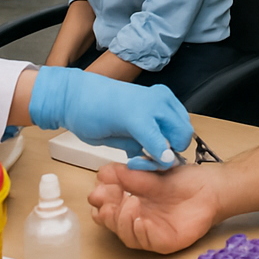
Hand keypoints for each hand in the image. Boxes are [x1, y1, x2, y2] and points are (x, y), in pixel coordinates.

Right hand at [29, 66, 191, 169]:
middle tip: (147, 161)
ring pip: (177, 140)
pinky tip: (135, 160)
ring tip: (136, 160)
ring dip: (161, 158)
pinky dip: (153, 156)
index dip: (172, 150)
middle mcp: (162, 100)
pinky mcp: (138, 116)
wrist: (73, 97)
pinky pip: (157, 142)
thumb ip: (144, 142)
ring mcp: (153, 105)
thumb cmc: (97, 111)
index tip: (154, 160)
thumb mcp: (128, 129)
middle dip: (171, 155)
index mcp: (162, 100)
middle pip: (185, 135)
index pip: (182, 129)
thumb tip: (157, 159)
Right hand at [88, 161, 222, 252]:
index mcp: (132, 203)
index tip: (98, 191)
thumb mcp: (151, 172)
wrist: (211, 187)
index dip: (101, 202)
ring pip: (128, 236)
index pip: (108, 208)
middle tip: (108, 201)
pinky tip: (141, 220)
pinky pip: (149, 243)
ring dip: (123, 221)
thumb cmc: (183, 180)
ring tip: (129, 202)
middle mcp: (138, 220)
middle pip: (114, 224)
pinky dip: (141, 232)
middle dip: (108, 213)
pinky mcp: (165, 242)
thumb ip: (127, 174)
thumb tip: (101, 173)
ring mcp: (151, 233)